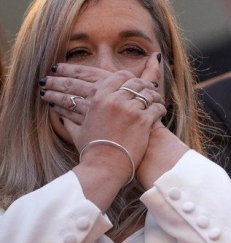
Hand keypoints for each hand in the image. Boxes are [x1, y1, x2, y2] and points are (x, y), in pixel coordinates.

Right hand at [47, 54, 166, 181]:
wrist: (104, 166)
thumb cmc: (92, 150)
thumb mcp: (77, 131)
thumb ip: (69, 119)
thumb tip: (58, 114)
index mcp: (99, 98)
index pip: (119, 76)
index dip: (130, 78)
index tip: (134, 83)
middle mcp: (115, 100)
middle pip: (136, 83)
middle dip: (144, 86)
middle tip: (149, 91)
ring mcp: (130, 110)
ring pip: (149, 93)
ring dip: (155, 97)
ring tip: (156, 102)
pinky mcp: (143, 120)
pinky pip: (157, 107)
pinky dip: (160, 109)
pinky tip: (159, 113)